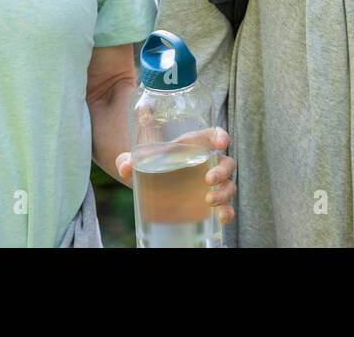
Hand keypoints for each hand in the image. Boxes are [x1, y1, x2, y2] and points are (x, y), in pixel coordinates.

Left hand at [116, 127, 237, 224]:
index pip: (212, 136)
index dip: (220, 136)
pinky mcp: (210, 203)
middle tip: (208, 179)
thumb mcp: (142, 161)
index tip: (222, 142)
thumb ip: (129, 159)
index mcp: (193, 146)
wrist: (154, 187)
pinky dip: (228, 212)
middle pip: (226, 163)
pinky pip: (226, 206)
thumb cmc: (153, 165)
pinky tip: (221, 218)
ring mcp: (211, 185)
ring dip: (224, 192)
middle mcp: (207, 164)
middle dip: (222, 170)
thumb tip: (124, 167)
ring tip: (209, 200)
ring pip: (229, 185)